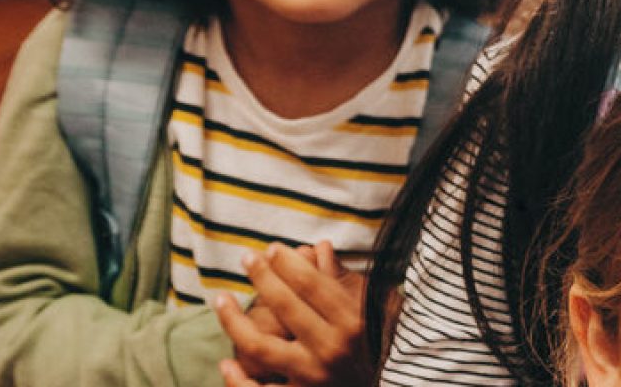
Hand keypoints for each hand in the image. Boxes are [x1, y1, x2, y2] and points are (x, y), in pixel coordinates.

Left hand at [214, 241, 371, 385]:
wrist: (399, 385)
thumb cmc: (386, 344)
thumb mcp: (378, 309)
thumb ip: (346, 281)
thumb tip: (320, 247)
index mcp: (354, 323)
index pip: (311, 284)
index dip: (287, 262)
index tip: (273, 248)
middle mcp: (332, 350)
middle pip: (285, 305)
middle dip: (263, 276)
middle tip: (248, 258)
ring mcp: (314, 377)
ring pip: (260, 346)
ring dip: (234, 320)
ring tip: (221, 299)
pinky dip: (238, 382)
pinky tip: (226, 362)